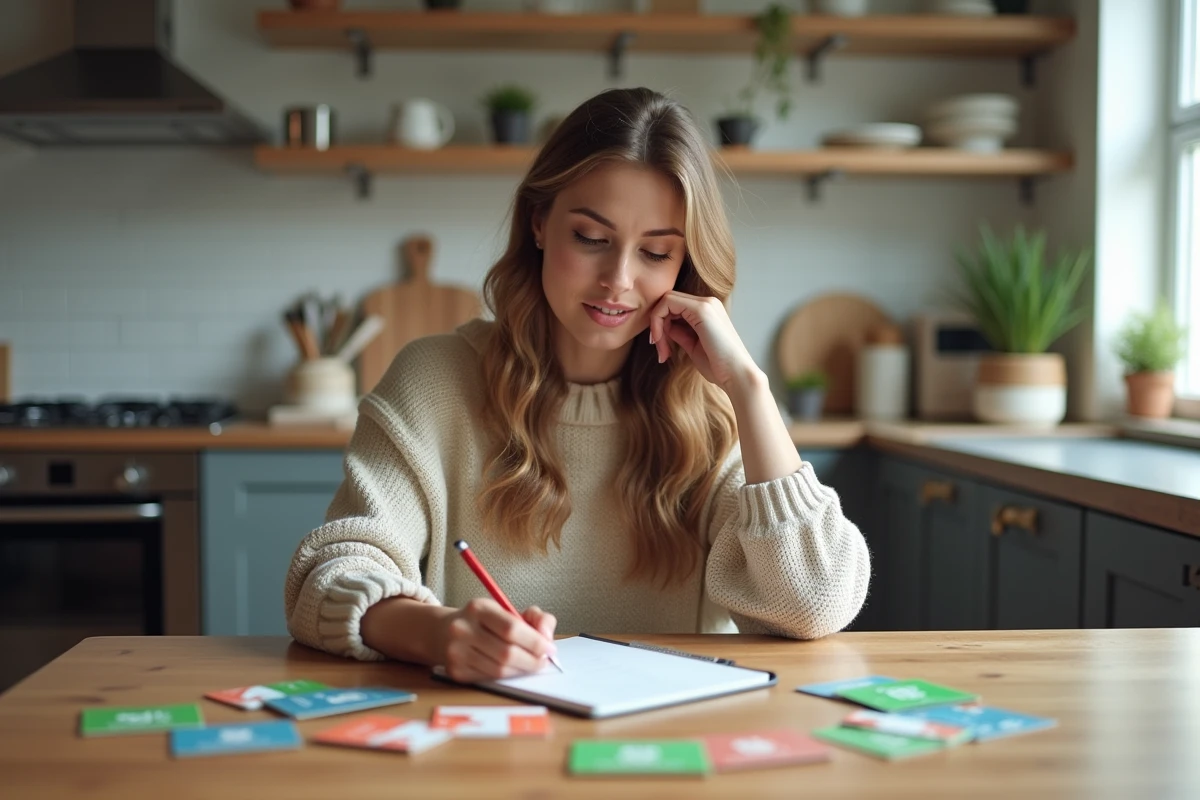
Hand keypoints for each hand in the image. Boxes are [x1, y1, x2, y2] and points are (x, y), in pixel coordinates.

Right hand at [440, 599, 557, 681]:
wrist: (443, 632)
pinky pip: (489, 678)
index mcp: (478, 608)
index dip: (535, 642)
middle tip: (543, 661)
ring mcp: (456, 652)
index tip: (549, 648)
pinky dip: (506, 676)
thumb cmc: (483, 622)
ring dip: (521, 670)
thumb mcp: (506, 610)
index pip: (511, 628)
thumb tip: (547, 636)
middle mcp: (463, 629)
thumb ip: (534, 618)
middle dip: (532, 660)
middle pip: (507, 653)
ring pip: (499, 669)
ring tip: (530, 665)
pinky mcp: (455, 671)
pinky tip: (512, 669)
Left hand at [647, 291, 759, 391]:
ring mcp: (706, 304)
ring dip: (656, 325)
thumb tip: (665, 327)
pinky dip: (657, 322)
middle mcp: (708, 303)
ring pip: (666, 300)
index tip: (661, 347)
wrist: (737, 376)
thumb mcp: (693, 346)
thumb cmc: (718, 366)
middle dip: (657, 324)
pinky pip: (668, 303)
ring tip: (662, 351)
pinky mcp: (702, 309)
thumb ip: (680, 333)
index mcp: (709, 311)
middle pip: (668, 301)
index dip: (661, 324)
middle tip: (660, 349)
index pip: (675, 306)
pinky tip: (661, 342)